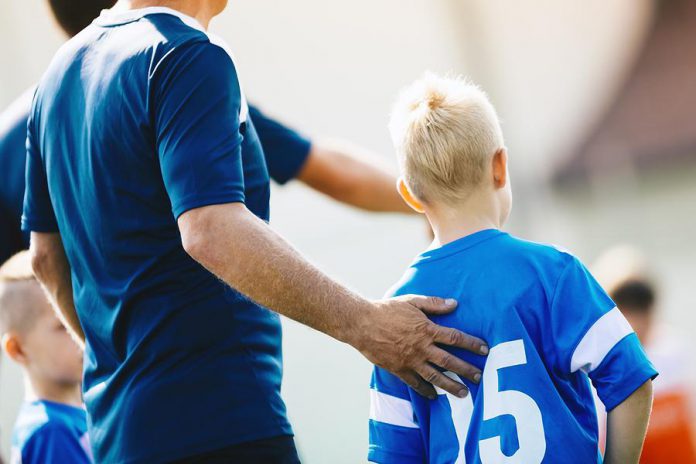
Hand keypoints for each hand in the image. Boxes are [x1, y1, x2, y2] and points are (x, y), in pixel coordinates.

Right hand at [354, 295, 487, 398]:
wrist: (362, 323)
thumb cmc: (387, 309)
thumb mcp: (411, 301)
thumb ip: (433, 303)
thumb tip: (454, 304)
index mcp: (426, 330)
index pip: (455, 338)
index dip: (471, 344)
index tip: (484, 349)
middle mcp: (421, 347)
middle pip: (449, 361)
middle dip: (466, 369)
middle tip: (480, 377)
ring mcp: (410, 360)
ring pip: (435, 376)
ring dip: (451, 385)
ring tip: (464, 393)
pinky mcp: (399, 369)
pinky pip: (415, 383)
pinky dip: (425, 391)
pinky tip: (434, 396)